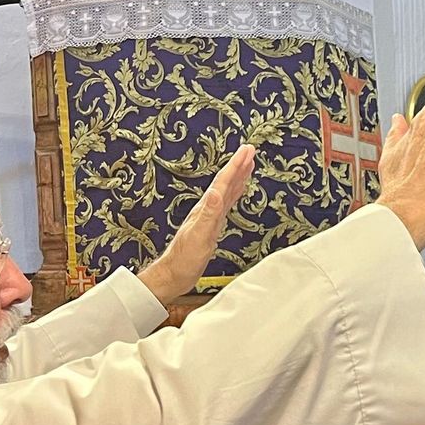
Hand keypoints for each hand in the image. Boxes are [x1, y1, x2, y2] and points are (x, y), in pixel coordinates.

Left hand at [137, 143, 256, 304]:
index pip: (223, 182)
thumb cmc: (184, 259)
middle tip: (250, 149)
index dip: (235, 166)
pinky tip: (237, 191)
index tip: (247, 150)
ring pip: (227, 191)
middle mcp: (208, 209)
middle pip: (225, 182)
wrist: (174, 274)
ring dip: (237, 176)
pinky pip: (227, 204)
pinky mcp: (212, 225)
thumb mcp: (199, 236)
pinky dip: (234, 193)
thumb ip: (208, 214)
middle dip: (238, 165)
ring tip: (247, 164)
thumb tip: (216, 192)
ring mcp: (210, 217)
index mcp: (205, 209)